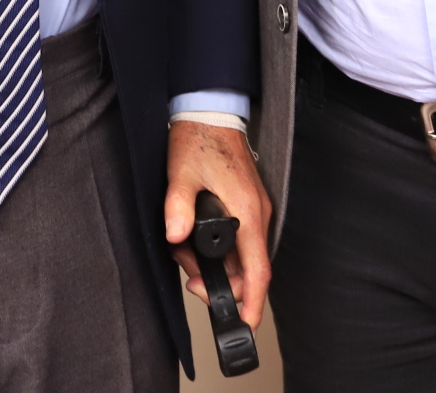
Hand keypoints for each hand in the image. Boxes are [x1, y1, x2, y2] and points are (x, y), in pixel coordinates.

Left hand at [163, 120, 272, 327]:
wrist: (210, 113)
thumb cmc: (200, 140)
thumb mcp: (181, 173)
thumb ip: (178, 206)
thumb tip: (177, 236)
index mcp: (247, 211)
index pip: (258, 268)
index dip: (253, 300)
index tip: (246, 323)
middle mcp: (257, 215)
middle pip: (247, 269)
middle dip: (218, 281)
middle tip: (189, 277)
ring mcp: (254, 211)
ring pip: (239, 256)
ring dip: (211, 263)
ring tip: (182, 249)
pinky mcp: (246, 207)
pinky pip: (236, 241)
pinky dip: (214, 248)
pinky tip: (190, 237)